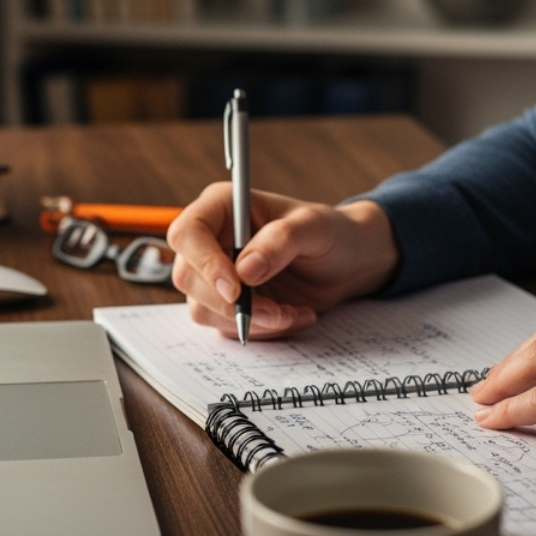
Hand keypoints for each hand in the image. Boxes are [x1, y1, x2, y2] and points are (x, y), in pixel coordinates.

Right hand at [167, 184, 398, 339]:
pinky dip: (260, 330)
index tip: (237, 289)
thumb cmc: (331, 233)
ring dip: (249, 321)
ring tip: (292, 312)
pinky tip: (292, 315)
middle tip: (276, 311)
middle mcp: (211, 239)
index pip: (188, 233)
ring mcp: (215, 274)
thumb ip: (282, 241)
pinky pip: (225, 327)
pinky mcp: (227, 303)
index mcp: (222, 206)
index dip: (204, 263)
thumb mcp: (315, 227)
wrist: (347, 264)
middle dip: (231, 304)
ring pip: (203, 308)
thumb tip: (245, 270)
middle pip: (187, 277)